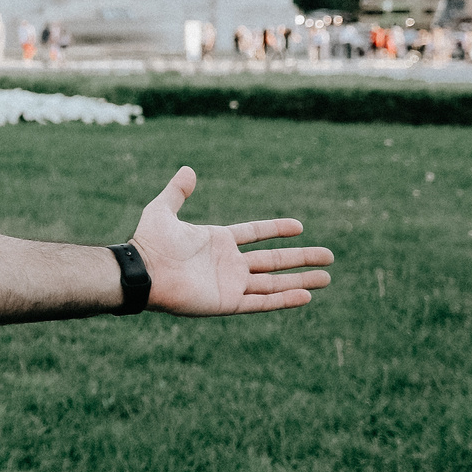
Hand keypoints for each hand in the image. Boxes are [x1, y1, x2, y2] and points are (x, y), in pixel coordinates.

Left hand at [131, 167, 332, 315]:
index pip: (255, 234)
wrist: (142, 273)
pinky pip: (261, 302)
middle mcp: (228, 263)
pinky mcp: (228, 302)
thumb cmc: (149, 243)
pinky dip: (283, 299)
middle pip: (273, 260)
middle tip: (330, 257)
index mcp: (217, 241)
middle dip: (301, 258)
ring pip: (274, 283)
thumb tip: (188, 170)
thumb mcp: (162, 210)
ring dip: (301, 280)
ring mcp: (230, 284)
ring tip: (327, 278)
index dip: (276, 229)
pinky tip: (306, 296)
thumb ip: (177, 192)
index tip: (300, 227)